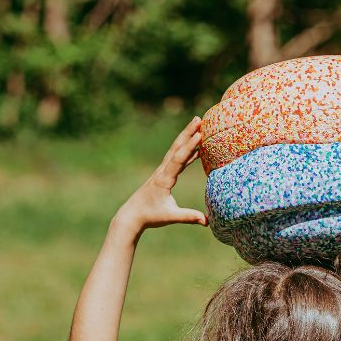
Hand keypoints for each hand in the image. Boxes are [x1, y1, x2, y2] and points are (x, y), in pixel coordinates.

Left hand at [113, 115, 207, 234]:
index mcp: (164, 179)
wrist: (133, 214)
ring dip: (187, 137)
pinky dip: (187, 151)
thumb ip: (189, 217)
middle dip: (188, 132)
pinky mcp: (164, 174)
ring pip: (176, 150)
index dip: (189, 147)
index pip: (178, 159)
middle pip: (177, 148)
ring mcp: (162, 171)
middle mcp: (163, 171)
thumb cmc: (150, 215)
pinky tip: (196, 148)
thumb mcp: (170, 216)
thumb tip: (207, 221)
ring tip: (198, 125)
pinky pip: (177, 158)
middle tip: (199, 119)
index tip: (199, 134)